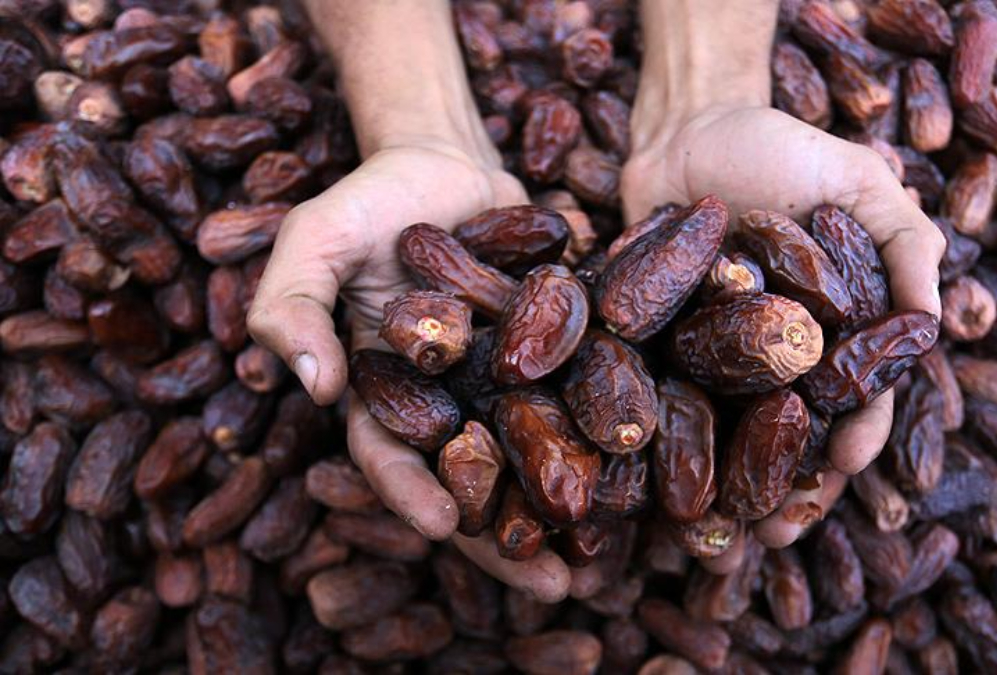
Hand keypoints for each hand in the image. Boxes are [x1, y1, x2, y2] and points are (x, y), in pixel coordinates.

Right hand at [248, 139, 584, 601]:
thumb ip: (292, 305)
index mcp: (387, 392)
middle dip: (509, 535)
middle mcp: (450, 400)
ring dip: (568, 502)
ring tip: (606, 556)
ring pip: (536, 453)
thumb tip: (313, 383)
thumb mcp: (311, 240)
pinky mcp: (557, 350)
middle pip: (476, 479)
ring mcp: (507, 380)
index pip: (393, 456)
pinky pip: (582, 394)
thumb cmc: (367, 200)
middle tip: (554, 585)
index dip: (414, 494)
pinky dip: (608, 431)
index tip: (447, 529)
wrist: (444, 157)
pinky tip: (646, 467)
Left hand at [622, 106, 944, 550]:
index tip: (844, 466)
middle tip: (775, 535)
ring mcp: (716, 360)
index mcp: (836, 333)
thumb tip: (935, 327)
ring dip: (725, 487)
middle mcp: (778, 359)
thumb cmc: (786, 150)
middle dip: (788, 489)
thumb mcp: (860, 182)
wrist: (690, 127)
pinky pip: (663, 401)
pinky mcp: (659, 348)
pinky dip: (661, 441)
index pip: (854, 399)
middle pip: (790, 437)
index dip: (855, 436)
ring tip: (716, 533)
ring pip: (727, 437)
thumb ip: (906, 245)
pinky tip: (651, 480)